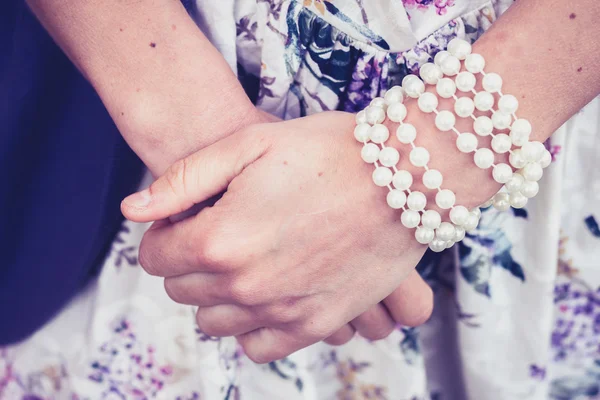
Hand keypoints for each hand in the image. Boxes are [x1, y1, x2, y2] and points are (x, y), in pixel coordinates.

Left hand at [122, 111, 440, 361]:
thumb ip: (182, 180)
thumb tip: (132, 211)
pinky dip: (252, 326)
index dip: (164, 234)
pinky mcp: (318, 323)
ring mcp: (283, 311)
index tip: (186, 218)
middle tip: (219, 231)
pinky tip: (266, 294)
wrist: (406, 173)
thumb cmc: (326, 150)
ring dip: (217, 294)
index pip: (155, 257)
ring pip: (216, 322)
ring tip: (244, 260)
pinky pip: (260, 347)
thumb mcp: (248, 145)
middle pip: (183, 291)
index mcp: (219, 241)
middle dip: (188, 261)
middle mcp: (245, 285)